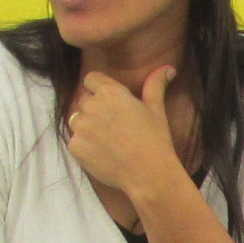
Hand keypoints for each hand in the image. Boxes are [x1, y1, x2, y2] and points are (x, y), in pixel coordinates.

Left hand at [64, 63, 188, 198]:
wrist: (148, 174)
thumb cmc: (155, 140)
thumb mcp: (156, 109)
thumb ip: (156, 85)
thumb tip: (169, 69)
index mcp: (110, 92)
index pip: (91, 79)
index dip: (98, 89)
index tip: (108, 102)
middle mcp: (91, 106)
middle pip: (84, 101)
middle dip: (94, 110)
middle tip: (113, 127)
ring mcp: (81, 127)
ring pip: (76, 120)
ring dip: (86, 127)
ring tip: (106, 141)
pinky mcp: (75, 147)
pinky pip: (74, 141)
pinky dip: (85, 147)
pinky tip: (102, 154)